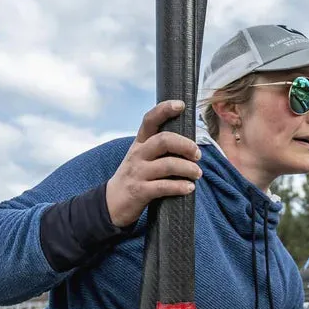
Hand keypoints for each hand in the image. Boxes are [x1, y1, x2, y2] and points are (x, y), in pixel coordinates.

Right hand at [105, 99, 201, 227]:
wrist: (111, 203)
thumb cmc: (134, 177)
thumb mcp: (141, 157)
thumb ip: (159, 148)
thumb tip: (190, 143)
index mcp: (139, 143)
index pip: (150, 120)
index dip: (165, 109)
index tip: (181, 105)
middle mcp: (138, 154)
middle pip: (164, 140)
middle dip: (185, 145)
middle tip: (197, 155)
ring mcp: (138, 173)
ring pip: (168, 164)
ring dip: (188, 169)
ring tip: (197, 174)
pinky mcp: (139, 191)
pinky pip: (163, 187)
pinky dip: (180, 187)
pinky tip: (189, 188)